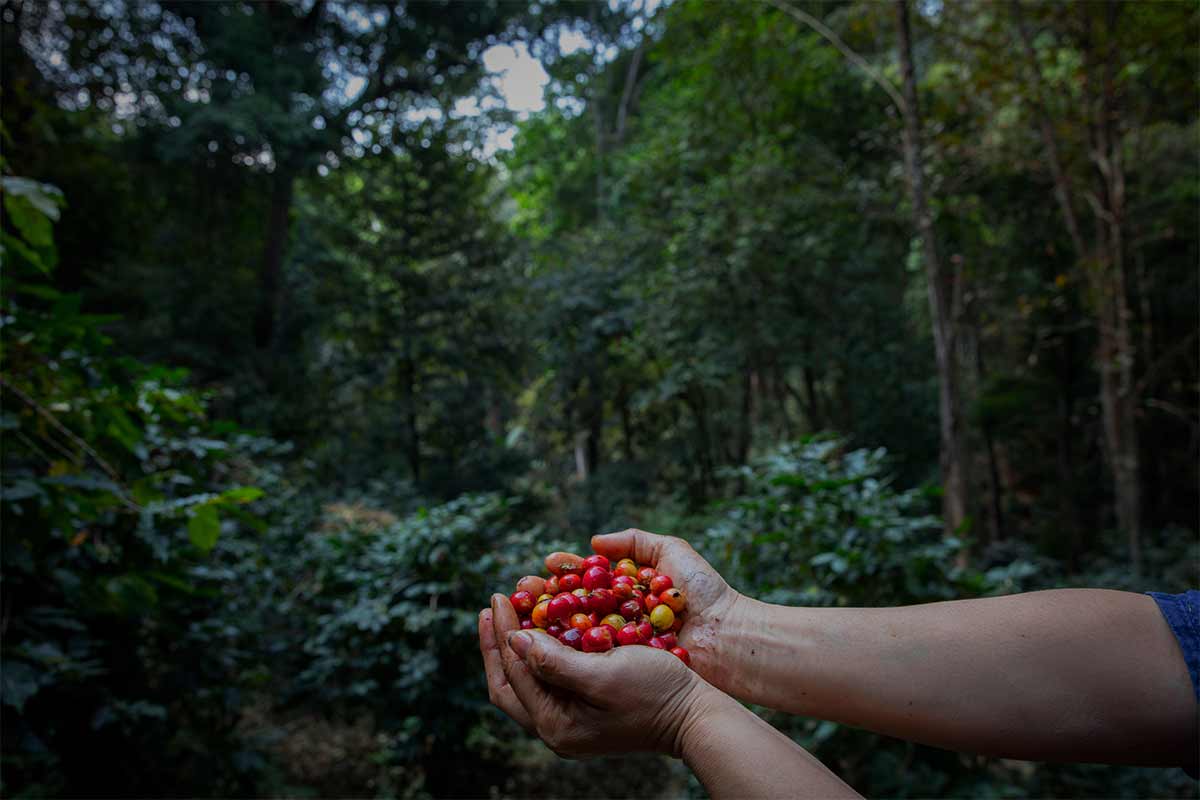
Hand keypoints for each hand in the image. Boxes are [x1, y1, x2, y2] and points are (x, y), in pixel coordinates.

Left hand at [478, 591, 711, 758]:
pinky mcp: (586, 713)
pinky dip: (541, 653)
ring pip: (528, 681)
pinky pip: (550, 681)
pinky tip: (545, 630)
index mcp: (555, 724)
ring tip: (512, 613)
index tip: (499, 596)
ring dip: (517, 647)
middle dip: (498, 643)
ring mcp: (571, 723)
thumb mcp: (604, 672)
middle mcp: (557, 729)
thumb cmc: (655, 692)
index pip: (514, 672)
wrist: (696, 717)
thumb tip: (515, 640)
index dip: (502, 632)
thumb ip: (555, 661)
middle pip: (510, 683)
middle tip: (494, 606)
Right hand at [545, 528, 744, 690]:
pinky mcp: (623, 668)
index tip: (546, 565)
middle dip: (545, 597)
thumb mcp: (672, 553)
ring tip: (526, 612)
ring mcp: (619, 644)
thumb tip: (594, 540)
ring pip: (573, 632)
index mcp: (626, 590)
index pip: (585, 577)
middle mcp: (617, 617)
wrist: (730, 636)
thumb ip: (635, 542)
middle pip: (571, 605)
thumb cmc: (705, 593)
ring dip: (547, 624)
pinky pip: (589, 658)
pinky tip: (545, 642)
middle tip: (524, 590)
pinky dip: (566, 650)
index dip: (563, 572)